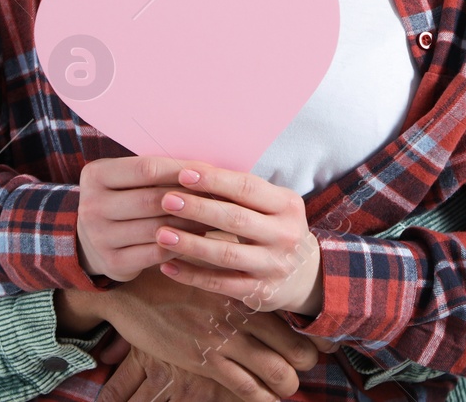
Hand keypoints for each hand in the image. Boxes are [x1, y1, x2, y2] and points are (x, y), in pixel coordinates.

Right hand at [77, 156, 214, 281]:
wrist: (90, 240)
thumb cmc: (122, 199)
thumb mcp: (126, 178)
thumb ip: (156, 171)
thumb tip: (205, 168)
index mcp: (95, 175)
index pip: (146, 168)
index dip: (180, 170)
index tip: (209, 170)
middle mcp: (91, 206)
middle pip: (152, 199)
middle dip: (190, 198)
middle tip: (219, 196)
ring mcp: (99, 237)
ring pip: (157, 228)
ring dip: (191, 223)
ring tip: (215, 217)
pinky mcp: (113, 263)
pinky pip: (157, 253)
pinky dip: (182, 245)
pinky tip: (199, 238)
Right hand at [90, 257, 330, 401]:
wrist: (132, 295)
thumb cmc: (169, 271)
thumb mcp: (205, 259)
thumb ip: (232, 262)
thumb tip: (251, 253)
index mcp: (246, 291)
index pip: (291, 318)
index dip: (311, 335)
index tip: (320, 345)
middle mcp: (243, 318)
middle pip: (295, 350)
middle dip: (305, 363)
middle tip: (307, 367)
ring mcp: (227, 342)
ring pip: (274, 373)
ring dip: (285, 385)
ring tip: (287, 387)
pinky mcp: (206, 361)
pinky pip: (244, 388)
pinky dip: (260, 398)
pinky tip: (264, 399)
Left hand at [154, 163, 324, 315]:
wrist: (303, 276)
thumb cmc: (274, 228)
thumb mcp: (272, 205)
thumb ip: (241, 192)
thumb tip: (194, 171)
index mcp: (288, 205)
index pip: (248, 188)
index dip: (215, 180)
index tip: (183, 174)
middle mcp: (285, 235)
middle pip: (235, 219)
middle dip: (198, 208)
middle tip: (166, 200)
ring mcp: (273, 266)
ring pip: (225, 254)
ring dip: (190, 244)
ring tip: (161, 234)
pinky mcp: (259, 292)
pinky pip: (220, 284)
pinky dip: (191, 276)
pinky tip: (168, 266)